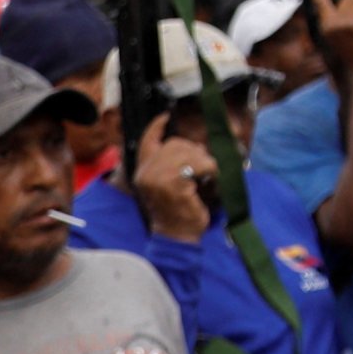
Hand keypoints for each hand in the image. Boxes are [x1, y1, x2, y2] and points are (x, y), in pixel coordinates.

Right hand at [131, 111, 215, 240]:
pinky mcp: (173, 183)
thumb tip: (193, 147)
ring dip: (203, 162)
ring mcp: (157, 177)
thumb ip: (171, 164)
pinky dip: (210, 170)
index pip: (147, 141)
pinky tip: (210, 181)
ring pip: (188, 152)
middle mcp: (146, 172)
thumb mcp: (168, 185)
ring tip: (205, 177)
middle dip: (193, 151)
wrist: (177, 237)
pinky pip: (199, 164)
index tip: (165, 116)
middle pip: (175, 143)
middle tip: (202, 168)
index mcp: (142, 171)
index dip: (156, 127)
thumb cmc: (178, 212)